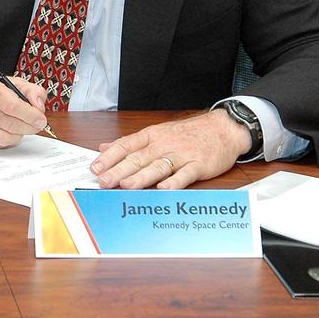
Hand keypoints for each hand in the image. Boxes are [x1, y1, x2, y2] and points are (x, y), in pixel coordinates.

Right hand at [0, 73, 48, 148]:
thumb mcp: (6, 81)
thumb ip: (29, 90)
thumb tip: (39, 106)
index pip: (11, 105)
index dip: (29, 114)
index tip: (40, 119)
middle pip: (10, 124)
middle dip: (28, 127)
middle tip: (36, 125)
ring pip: (4, 137)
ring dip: (18, 135)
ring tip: (20, 127)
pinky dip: (6, 140)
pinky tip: (5, 131)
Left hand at [89, 109, 252, 188]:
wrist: (222, 128)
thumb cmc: (187, 134)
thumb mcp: (156, 133)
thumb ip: (130, 143)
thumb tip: (104, 148)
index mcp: (151, 136)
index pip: (126, 145)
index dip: (109, 157)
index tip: (95, 168)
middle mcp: (163, 144)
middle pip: (138, 158)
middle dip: (119, 170)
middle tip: (104, 181)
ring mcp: (181, 154)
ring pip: (158, 166)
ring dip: (142, 176)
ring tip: (126, 186)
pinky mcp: (199, 164)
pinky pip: (185, 174)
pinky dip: (175, 182)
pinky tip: (164, 189)